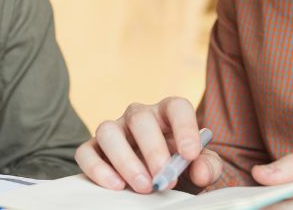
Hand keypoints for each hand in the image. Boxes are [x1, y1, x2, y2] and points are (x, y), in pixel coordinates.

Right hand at [74, 97, 222, 193]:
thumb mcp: (198, 167)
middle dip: (153, 150)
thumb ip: (207, 165)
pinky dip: (98, 168)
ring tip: (143, 185)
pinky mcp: (94, 149)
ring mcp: (115, 130)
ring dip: (125, 160)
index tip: (190, 155)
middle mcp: (139, 116)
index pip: (177, 107)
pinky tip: (116, 185)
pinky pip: (86, 152)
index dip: (184, 128)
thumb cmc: (179, 168)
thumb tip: (200, 170)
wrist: (158, 181)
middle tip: (164, 179)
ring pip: (108, 130)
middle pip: (140, 118)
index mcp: (168, 114)